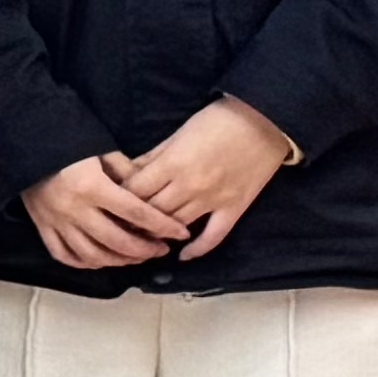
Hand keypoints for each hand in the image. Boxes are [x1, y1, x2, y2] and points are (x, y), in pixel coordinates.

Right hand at [18, 155, 188, 273]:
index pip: (136, 213)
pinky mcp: (42, 226)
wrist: (25, 142)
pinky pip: (65, 255)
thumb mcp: (101, 150)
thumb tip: (152, 191)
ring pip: (93, 255)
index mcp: (92, 186)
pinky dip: (85, 262)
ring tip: (135, 257)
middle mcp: (75, 209)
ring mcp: (57, 221)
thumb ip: (127, 172)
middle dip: (145, 249)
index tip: (180, 233)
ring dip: (119, 261)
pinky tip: (102, 260)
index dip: (162, 225)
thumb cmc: (67, 143)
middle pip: (118, 241)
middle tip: (161, 250)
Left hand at [117, 99, 293, 262]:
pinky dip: (197, 249)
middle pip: (152, 212)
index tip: (112, 204)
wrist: (265, 121)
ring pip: (177, 226)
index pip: (135, 192)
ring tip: (146, 236)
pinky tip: (183, 256)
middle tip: (122, 223)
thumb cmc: (217, 120)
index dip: (120, 200)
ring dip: (160, 233)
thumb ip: (154, 156)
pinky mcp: (235, 209)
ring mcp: (214, 201)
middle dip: (134, 219)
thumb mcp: (178, 133)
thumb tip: (129, 172)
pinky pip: (214, 237)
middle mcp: (190, 187)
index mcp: (172, 165)